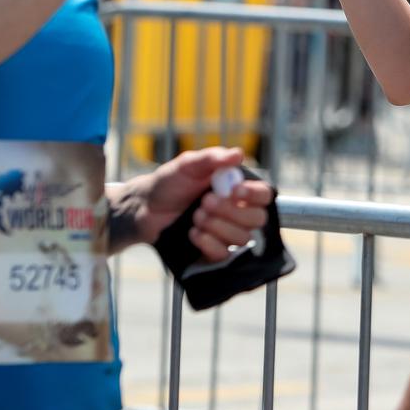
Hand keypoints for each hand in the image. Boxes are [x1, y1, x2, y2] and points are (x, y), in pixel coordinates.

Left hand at [133, 147, 273, 260]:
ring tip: (195, 216)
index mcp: (238, 189)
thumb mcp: (187, 165)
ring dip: (217, 226)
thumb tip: (238, 154)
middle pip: (257, 219)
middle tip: (204, 202)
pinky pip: (225, 254)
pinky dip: (208, 243)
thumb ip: (212, 158)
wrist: (145, 208)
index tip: (233, 191)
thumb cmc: (169, 182)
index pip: (264, 195)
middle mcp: (239, 212)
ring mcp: (228, 233)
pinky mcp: (215, 251)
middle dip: (230, 211)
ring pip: (243, 238)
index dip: (254, 195)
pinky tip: (193, 233)